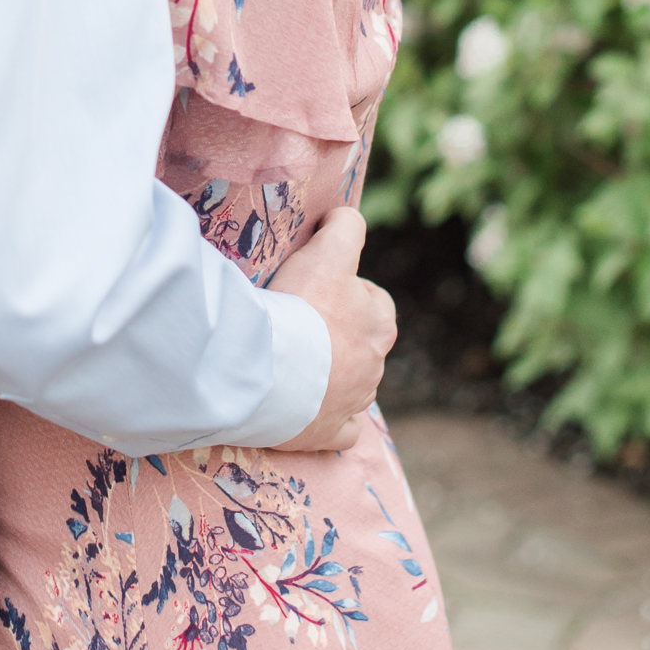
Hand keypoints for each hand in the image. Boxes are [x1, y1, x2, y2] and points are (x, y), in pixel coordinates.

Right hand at [265, 207, 396, 452]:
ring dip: (330, 373)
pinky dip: (331, 418)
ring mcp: (355, 402)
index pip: (375, 301)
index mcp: (379, 323)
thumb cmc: (301, 305)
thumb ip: (346, 226)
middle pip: (362, 343)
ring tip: (293, 361)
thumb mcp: (328, 249)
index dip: (350, 292)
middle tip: (302, 324)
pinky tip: (310, 408)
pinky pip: (343, 428)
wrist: (270, 368)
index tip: (321, 289)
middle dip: (340, 334)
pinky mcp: (332, 433)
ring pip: (352, 384)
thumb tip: (347, 216)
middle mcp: (375, 365)